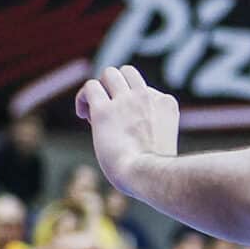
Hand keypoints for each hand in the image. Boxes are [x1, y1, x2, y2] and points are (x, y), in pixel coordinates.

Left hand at [75, 63, 176, 194]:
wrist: (148, 176)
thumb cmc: (154, 171)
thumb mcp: (164, 142)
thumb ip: (152, 129)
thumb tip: (131, 133)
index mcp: (166, 103)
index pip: (145, 89)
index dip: (131, 103)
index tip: (127, 124)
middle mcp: (147, 97)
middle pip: (127, 72)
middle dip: (115, 87)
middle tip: (109, 110)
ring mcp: (126, 101)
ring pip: (109, 73)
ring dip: (100, 89)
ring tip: (94, 111)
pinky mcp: (104, 110)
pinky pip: (90, 87)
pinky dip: (83, 97)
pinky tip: (83, 115)